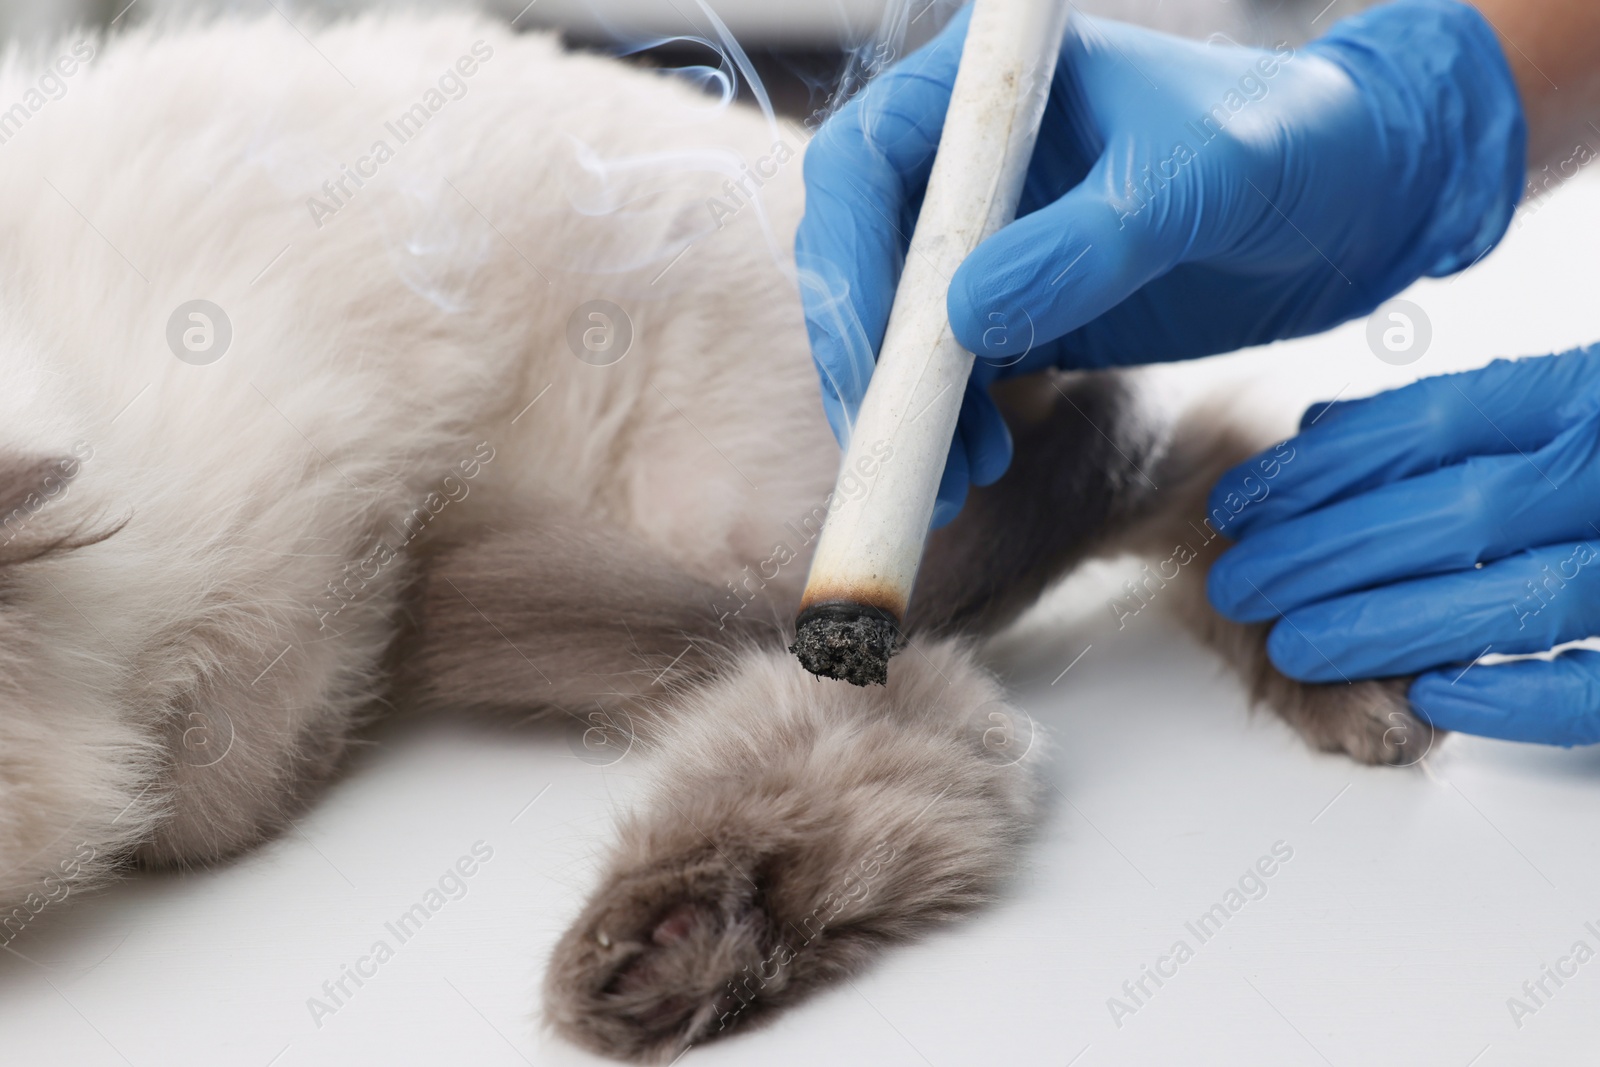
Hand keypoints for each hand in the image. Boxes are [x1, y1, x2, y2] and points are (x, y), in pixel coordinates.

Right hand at [796, 0, 1524, 523]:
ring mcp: (991, 240)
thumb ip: (1084, 245)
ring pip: (898, 328)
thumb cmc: (1289, 146)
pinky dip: (950, 424)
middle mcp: (970, 162)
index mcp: (987, 89)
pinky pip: (954, 371)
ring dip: (904, 409)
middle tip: (890, 445)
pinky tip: (975, 468)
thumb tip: (961, 319)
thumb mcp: (1192, 184)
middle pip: (861, 258)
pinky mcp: (1022, 306)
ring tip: (945, 483)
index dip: (846, 262)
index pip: (863, 165)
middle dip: (866, 356)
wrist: (1361, 201)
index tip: (869, 358)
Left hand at [1208, 348, 1599, 745]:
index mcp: (1585, 393)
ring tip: (1295, 646)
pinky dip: (1521, 696)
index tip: (1239, 504)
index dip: (1322, 468)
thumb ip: (1461, 413)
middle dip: (1328, 554)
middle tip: (1242, 586)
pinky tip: (1433, 700)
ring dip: (1392, 625)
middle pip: (1456, 511)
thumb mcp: (1560, 400)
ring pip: (1519, 596)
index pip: (1433, 422)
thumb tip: (1321, 429)